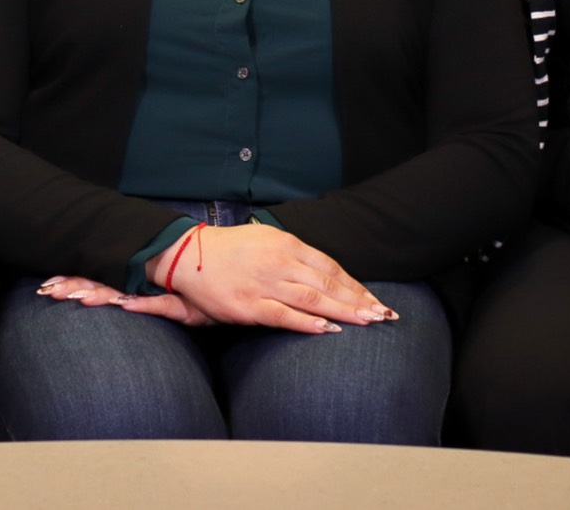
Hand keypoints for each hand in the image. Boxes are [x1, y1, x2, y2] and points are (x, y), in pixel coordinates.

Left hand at [35, 274, 215, 325]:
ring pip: (124, 292)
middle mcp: (146, 284)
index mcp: (138, 281)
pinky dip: (139, 304)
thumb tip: (119, 301)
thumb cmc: (200, 296)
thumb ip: (147, 301)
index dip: (75, 282)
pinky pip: (157, 304)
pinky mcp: (181, 305)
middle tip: (47, 291)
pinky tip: (121, 305)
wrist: (232, 285)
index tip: (48, 285)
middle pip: (104, 284)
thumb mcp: (169, 302)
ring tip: (73, 298)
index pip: (100, 280)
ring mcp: (162, 292)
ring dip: (98, 294)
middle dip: (75, 287)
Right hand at [143, 223, 396, 334]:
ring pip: (313, 299)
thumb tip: (327, 275)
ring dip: (343, 312)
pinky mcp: (249, 306)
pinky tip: (328, 329)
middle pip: (328, 283)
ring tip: (366, 322)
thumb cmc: (229, 250)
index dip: (353, 284)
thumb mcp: (265, 241)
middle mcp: (279, 262)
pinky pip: (284, 316)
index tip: (372, 298)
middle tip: (381, 314)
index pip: (329, 266)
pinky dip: (308, 322)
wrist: (188, 255)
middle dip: (357, 300)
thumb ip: (294, 258)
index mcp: (286, 244)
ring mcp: (265, 284)